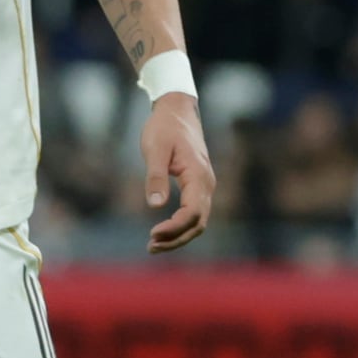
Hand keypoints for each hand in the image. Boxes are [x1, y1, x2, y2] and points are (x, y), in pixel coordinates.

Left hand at [140, 92, 214, 252]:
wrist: (177, 110)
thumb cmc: (164, 128)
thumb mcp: (155, 149)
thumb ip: (155, 176)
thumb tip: (156, 205)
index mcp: (198, 175)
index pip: (192, 213)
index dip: (174, 228)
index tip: (152, 234)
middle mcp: (207, 183)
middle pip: (198, 223)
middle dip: (176, 239)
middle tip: (150, 247)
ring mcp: (205, 185)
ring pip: (198, 221)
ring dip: (178, 236)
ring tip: (153, 245)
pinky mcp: (198, 186)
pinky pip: (195, 213)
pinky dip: (181, 226)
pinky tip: (162, 231)